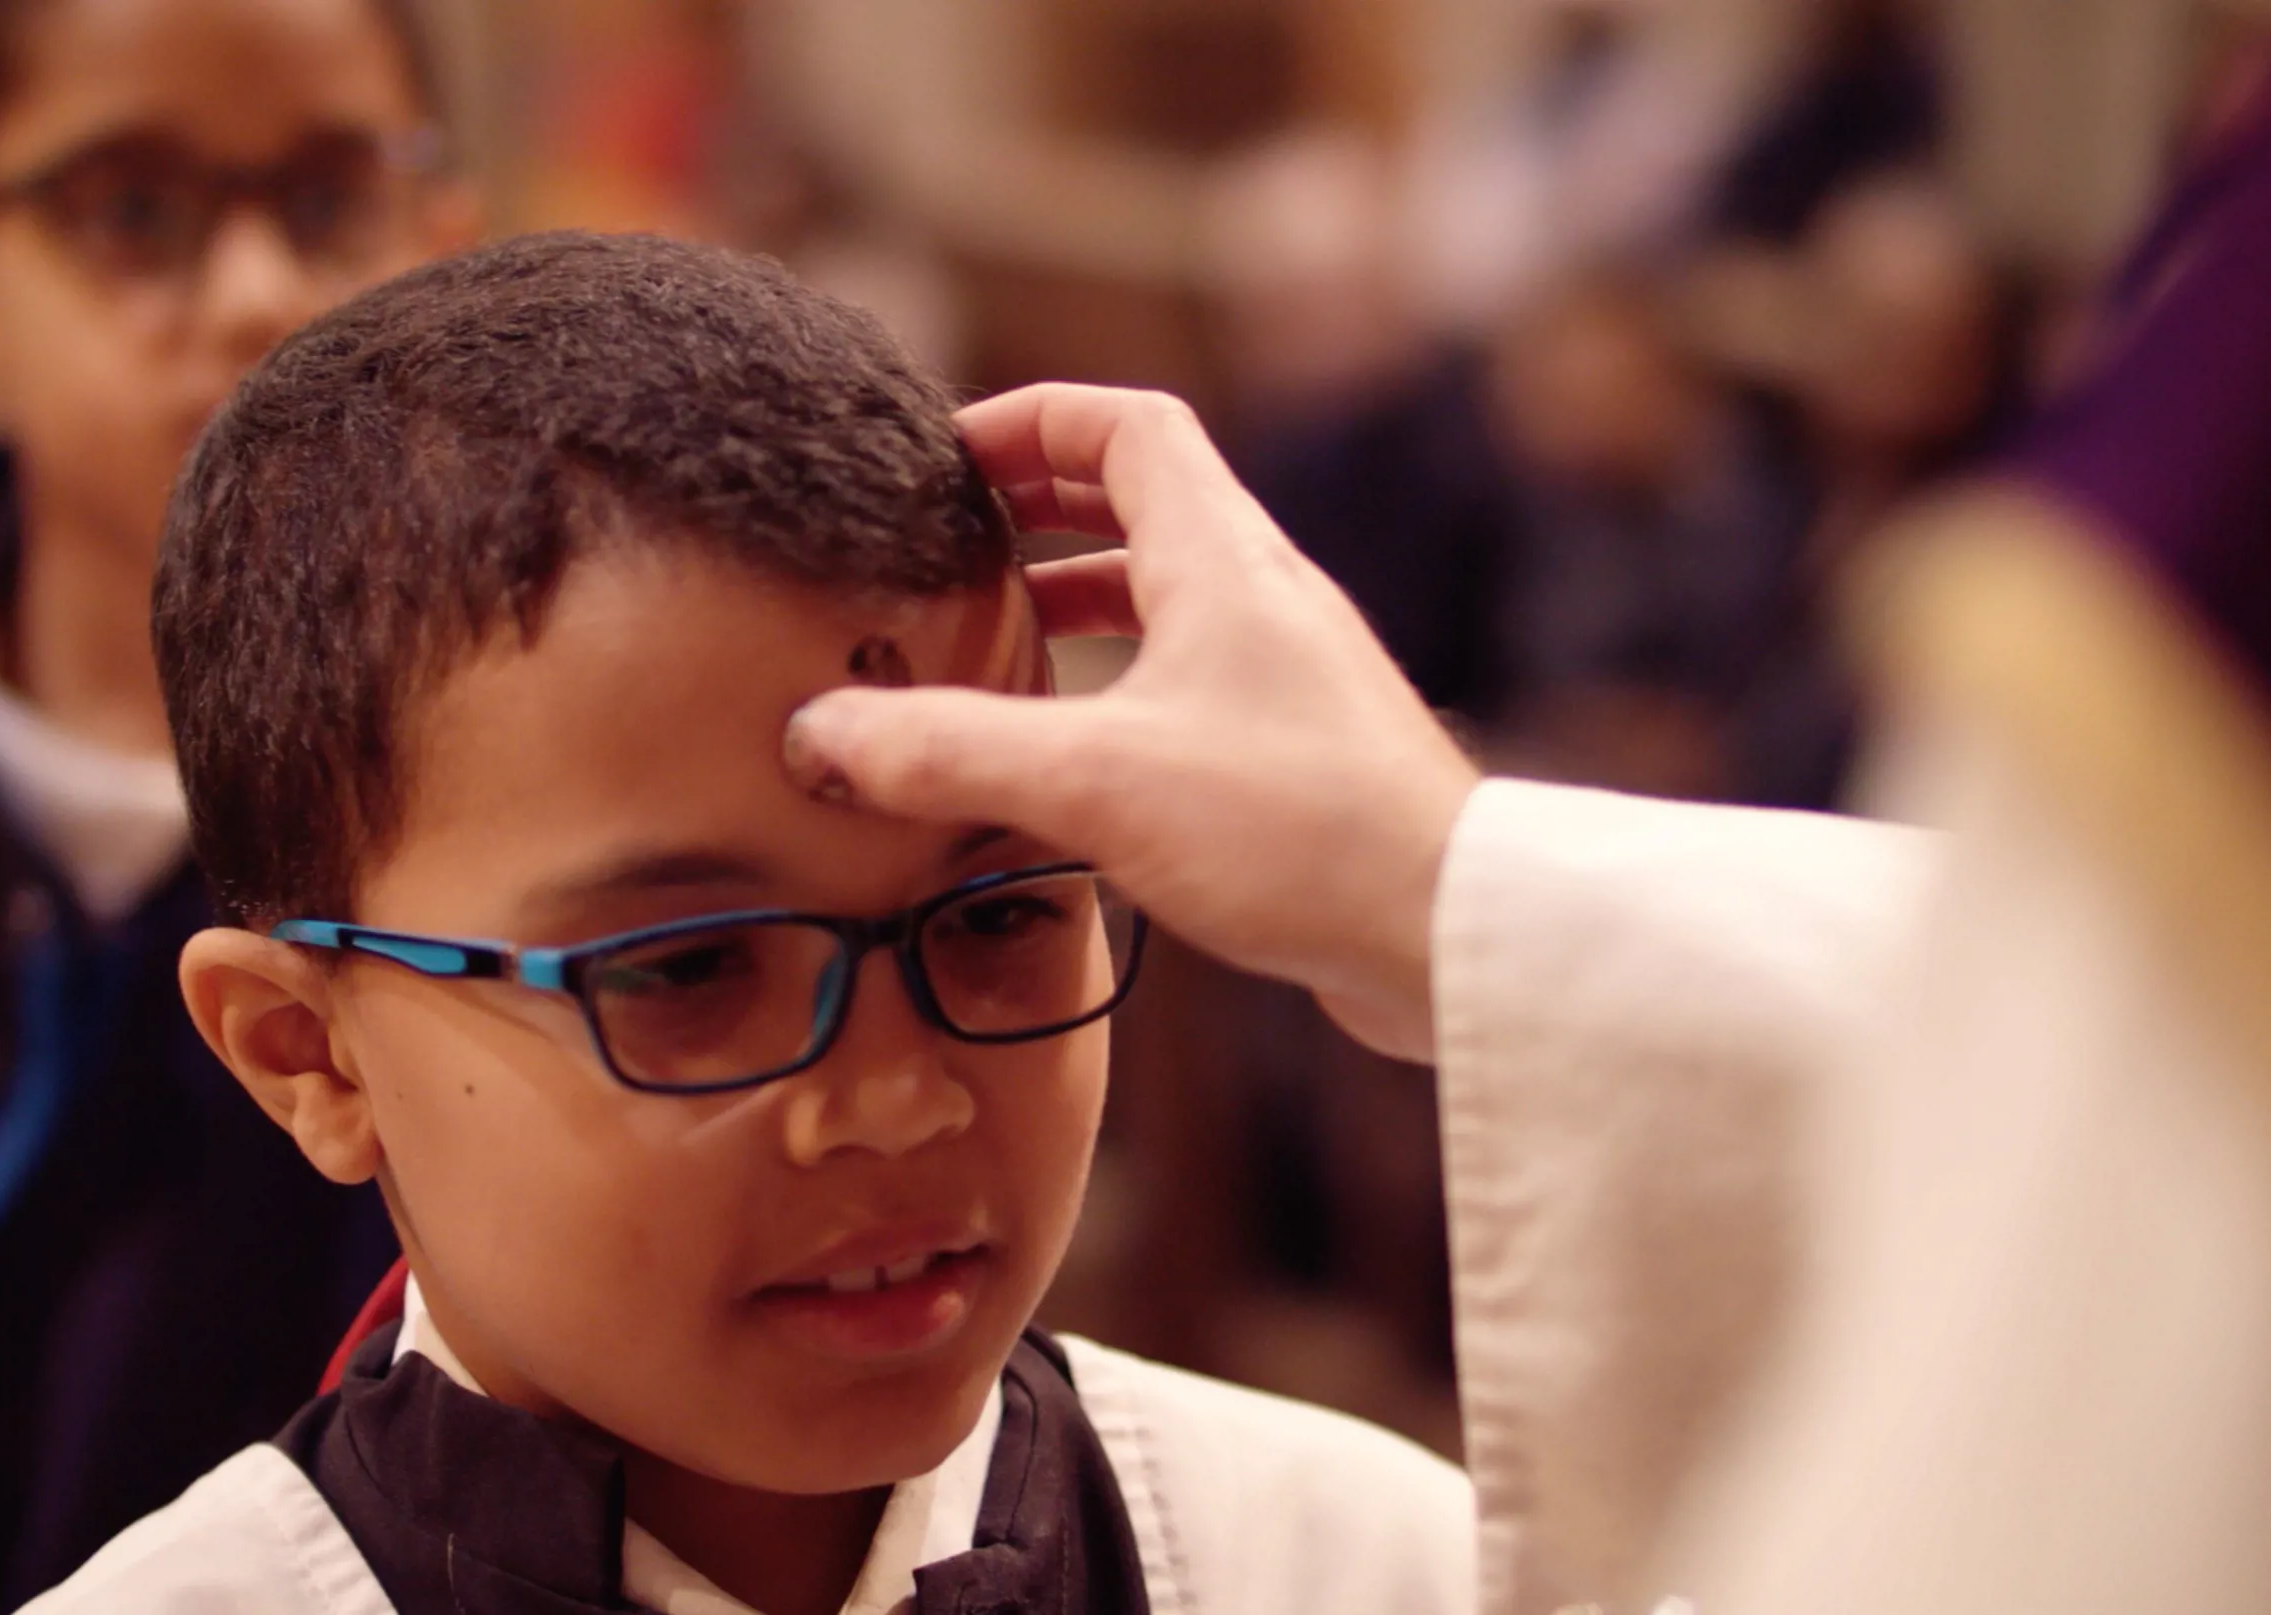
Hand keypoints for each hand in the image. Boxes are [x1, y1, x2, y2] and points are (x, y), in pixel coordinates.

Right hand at [782, 384, 1477, 1060]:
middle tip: (952, 538)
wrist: (1451, 934)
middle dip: (1041, 509)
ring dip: (1080, 605)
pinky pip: (1190, 687)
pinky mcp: (1298, 757)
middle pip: (1146, 505)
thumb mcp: (1095, 782)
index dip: (1034, 418)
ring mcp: (1288, 677)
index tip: (946, 451)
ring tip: (991, 642)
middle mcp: (1263, 598)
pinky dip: (1117, 690)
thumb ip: (950, 751)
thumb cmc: (1297, 829)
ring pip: (1169, 602)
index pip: (1128, 425)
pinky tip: (1069, 760)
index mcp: (1223, 558)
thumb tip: (818, 732)